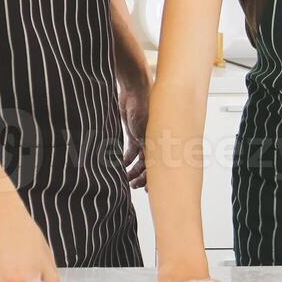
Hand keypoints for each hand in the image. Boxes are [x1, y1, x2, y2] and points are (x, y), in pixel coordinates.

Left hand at [120, 71, 150, 188]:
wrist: (134, 90)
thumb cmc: (144, 107)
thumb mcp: (146, 132)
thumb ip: (148, 149)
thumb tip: (150, 167)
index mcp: (160, 142)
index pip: (158, 166)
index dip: (152, 180)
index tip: (147, 191)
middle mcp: (153, 142)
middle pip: (148, 166)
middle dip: (141, 178)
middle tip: (133, 186)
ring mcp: (143, 138)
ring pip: (138, 160)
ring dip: (132, 170)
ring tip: (125, 179)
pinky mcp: (132, 133)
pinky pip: (130, 151)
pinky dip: (126, 159)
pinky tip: (121, 166)